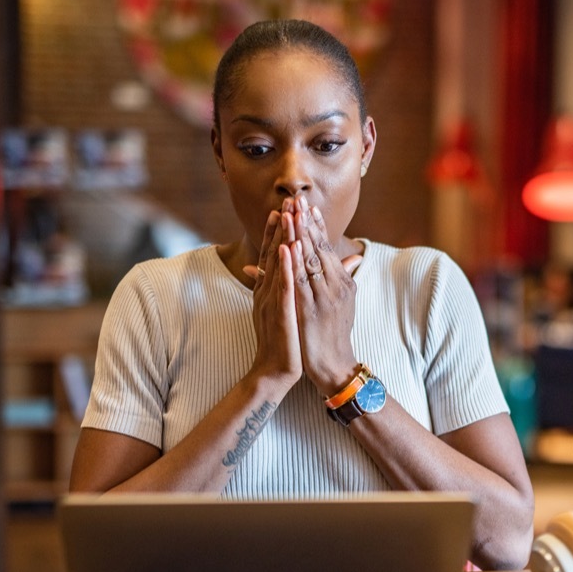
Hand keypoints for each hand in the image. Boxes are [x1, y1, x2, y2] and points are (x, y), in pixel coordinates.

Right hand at [245, 203, 301, 389]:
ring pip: (276, 265)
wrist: (275, 371)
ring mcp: (271, 301)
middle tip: (285, 201)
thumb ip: (296, 288)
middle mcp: (267, 291)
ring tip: (285, 215)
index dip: (278, 231)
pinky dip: (284, 267)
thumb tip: (305, 274)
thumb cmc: (286, 341)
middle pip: (274, 253)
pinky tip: (287, 250)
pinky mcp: (279, 313)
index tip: (284, 208)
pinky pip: (282, 286)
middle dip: (280, 226)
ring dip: (280, 238)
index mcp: (270, 289)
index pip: (274, 255)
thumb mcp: (290, 309)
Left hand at [288, 195, 362, 394]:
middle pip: (319, 248)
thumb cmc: (333, 334)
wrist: (334, 365)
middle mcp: (336, 285)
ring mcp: (325, 296)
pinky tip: (289, 245)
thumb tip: (354, 255)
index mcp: (342, 282)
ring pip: (310, 260)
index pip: (328, 248)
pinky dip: (296, 262)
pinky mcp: (312, 309)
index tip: (308, 205)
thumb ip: (344, 276)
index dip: (317, 226)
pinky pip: (302, 281)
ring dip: (299, 234)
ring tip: (291, 213)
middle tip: (296, 199)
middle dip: (306, 222)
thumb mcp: (343, 301)